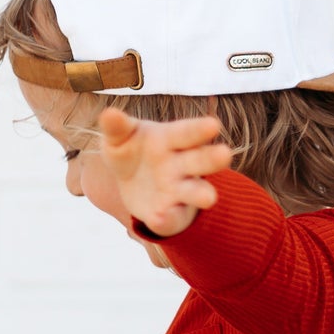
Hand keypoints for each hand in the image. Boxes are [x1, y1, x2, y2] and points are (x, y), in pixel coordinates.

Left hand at [97, 107, 233, 236]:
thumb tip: (108, 114)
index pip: (186, 133)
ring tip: (209, 198)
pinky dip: (167, 220)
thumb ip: (116, 128)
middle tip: (225, 154)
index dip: (199, 130)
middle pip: (200, 160)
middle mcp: (180, 164)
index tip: (213, 125)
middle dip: (212, 158)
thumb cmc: (129, 151)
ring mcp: (178, 190)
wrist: (131, 183)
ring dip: (202, 194)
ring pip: (195, 191)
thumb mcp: (119, 138)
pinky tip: (159, 219)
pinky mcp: (170, 214)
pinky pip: (172, 218)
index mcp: (169, 139)